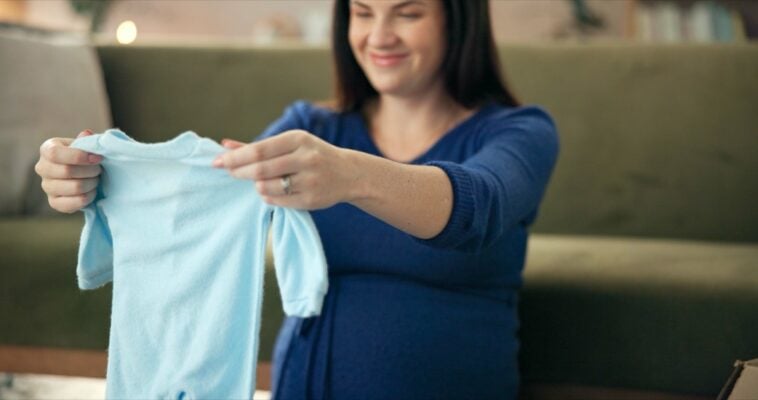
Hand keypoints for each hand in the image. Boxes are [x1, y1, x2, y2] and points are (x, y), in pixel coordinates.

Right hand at [34, 130, 102, 212]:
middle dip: (91, 171)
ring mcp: (46, 187)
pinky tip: (92, 191)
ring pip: (74, 188)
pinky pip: (73, 203)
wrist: (83, 174)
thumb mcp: (85, 145)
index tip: (98, 158)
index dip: (79, 156)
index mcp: (47, 149)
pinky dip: (89, 197)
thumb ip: (86, 141)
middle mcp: (42, 168)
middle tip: (99, 170)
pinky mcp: (54, 202)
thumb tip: (87, 134)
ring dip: (92, 183)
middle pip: (67, 171)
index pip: (55, 154)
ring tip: (96, 180)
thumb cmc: (84, 156)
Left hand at [213, 130, 359, 209]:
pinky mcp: (311, 199)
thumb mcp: (290, 144)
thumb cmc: (312, 155)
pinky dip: (267, 196)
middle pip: (260, 169)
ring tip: (258, 181)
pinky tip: (270, 191)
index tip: (217, 161)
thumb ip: (258, 146)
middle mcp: (306, 158)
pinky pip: (278, 200)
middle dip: (239, 171)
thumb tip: (224, 145)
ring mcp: (310, 180)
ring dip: (255, 185)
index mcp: (298, 139)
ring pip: (267, 187)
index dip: (235, 157)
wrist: (349, 174)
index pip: (259, 150)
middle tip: (228, 172)